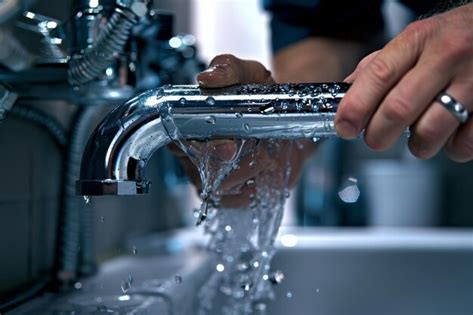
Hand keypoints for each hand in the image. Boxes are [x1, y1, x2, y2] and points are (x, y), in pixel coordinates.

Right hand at [170, 54, 314, 206]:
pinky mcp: (234, 190)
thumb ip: (228, 68)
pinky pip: (232, 202)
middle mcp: (197, 153)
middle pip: (197, 171)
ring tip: (266, 157)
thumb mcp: (249, 73)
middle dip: (225, 166)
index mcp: (191, 123)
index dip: (197, 147)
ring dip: (243, 176)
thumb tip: (207, 78)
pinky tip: (262, 178)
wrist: (292, 117)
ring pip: (215, 189)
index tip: (227, 144)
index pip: (177, 141)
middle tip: (254, 152)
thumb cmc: (261, 95)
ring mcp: (214, 175)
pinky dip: (249, 193)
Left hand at [335, 3, 472, 161]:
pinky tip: (452, 133)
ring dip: (417, 145)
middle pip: (398, 109)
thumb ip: (379, 67)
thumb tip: (346, 96)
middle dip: (378, 134)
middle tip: (375, 139)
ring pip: (430, 132)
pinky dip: (451, 148)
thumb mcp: (413, 41)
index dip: (355, 107)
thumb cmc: (452, 38)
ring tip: (420, 135)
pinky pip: (464, 143)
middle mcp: (446, 56)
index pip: (378, 76)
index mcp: (417, 40)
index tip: (344, 127)